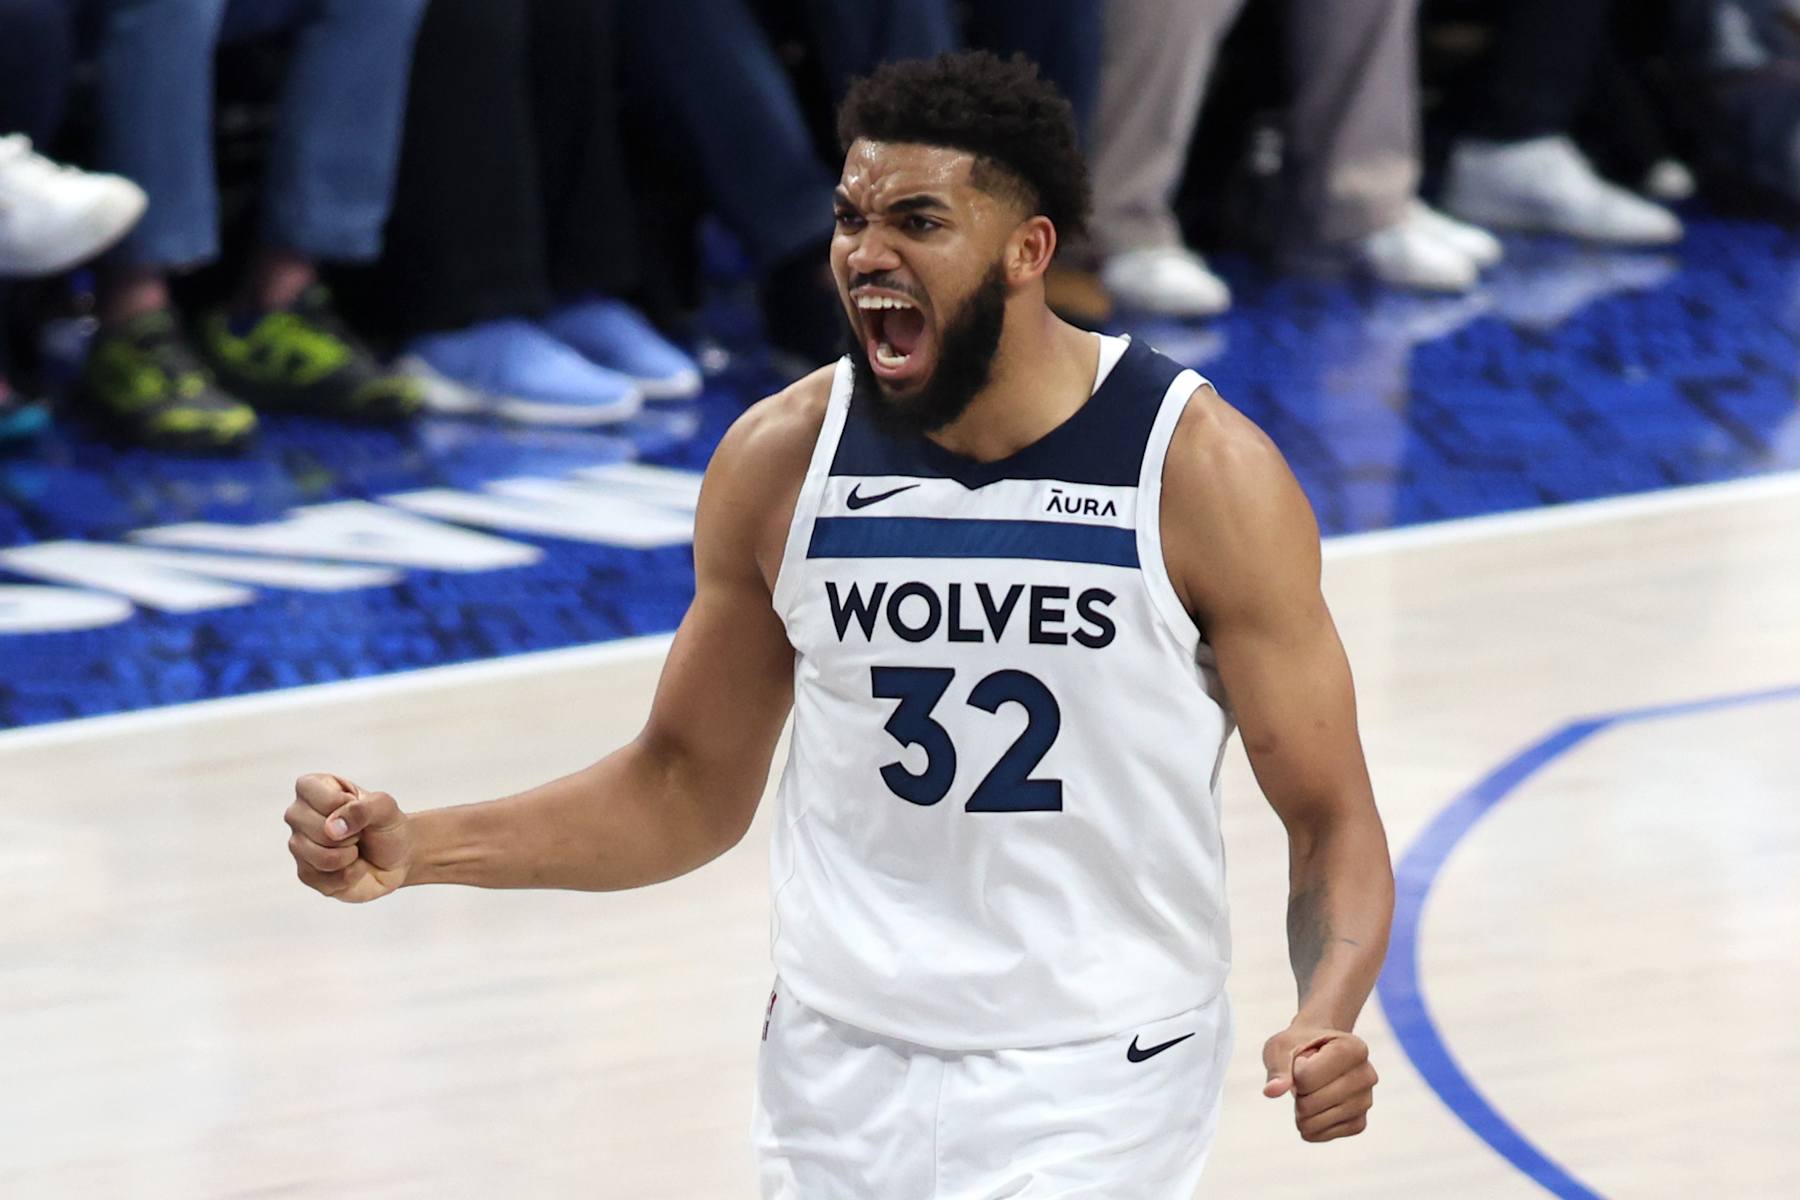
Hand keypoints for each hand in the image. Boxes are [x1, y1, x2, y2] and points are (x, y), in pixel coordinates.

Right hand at [284, 773, 413, 903]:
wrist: (398, 858)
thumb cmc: (387, 826)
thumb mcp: (385, 808)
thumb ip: (363, 808)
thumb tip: (331, 829)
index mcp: (312, 788)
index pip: (310, 791)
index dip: (342, 803)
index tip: (357, 806)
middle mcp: (298, 815)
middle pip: (317, 828)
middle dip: (350, 834)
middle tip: (359, 832)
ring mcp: (299, 846)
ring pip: (321, 857)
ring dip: (350, 855)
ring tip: (355, 848)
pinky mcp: (306, 874)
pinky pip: (326, 879)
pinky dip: (350, 874)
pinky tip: (353, 866)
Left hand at [1262, 1024, 1376, 1142]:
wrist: (1319, 1049)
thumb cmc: (1300, 1045)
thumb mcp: (1281, 1046)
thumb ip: (1277, 1068)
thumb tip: (1271, 1092)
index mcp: (1353, 1048)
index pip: (1306, 1078)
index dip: (1293, 1071)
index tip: (1303, 1059)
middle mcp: (1366, 1075)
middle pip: (1310, 1103)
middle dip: (1296, 1093)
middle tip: (1305, 1078)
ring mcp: (1366, 1101)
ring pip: (1316, 1122)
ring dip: (1301, 1111)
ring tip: (1311, 1091)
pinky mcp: (1359, 1122)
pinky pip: (1325, 1135)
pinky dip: (1310, 1126)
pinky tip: (1314, 1108)